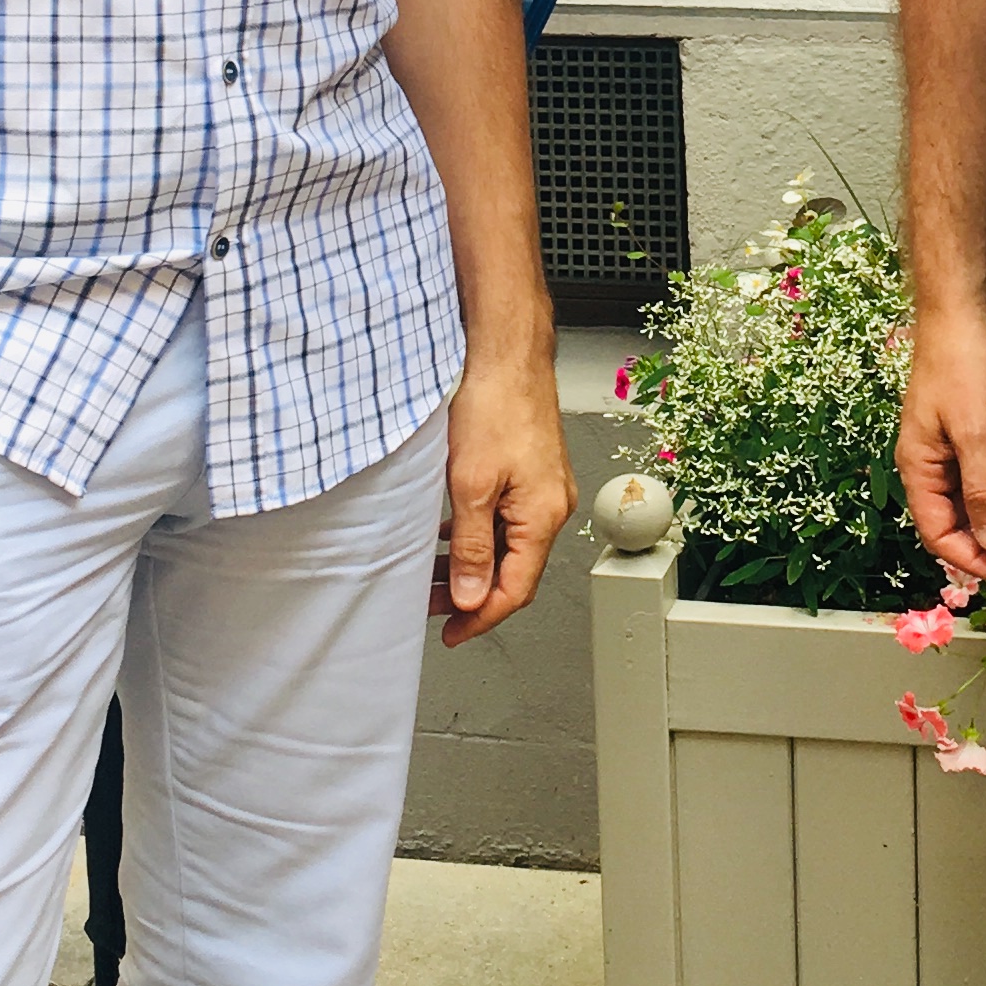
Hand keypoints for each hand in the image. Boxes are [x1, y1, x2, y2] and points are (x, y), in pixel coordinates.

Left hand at [432, 347, 574, 643]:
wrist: (507, 353)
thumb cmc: (496, 404)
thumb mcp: (470, 485)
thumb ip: (472, 547)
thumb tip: (473, 595)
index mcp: (543, 516)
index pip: (516, 590)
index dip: (481, 617)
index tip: (453, 633)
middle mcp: (551, 505)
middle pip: (514, 571)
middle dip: (473, 594)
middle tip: (435, 607)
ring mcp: (542, 488)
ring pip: (507, 545)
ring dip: (472, 564)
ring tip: (434, 575)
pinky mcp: (529, 472)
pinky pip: (505, 519)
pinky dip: (476, 535)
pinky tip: (448, 534)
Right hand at [898, 307, 985, 587]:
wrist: (968, 311)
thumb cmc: (961, 367)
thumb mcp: (975, 434)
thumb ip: (983, 492)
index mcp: (919, 471)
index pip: (942, 536)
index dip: (977, 561)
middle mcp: (933, 467)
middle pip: (967, 523)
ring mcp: (955, 450)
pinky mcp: (977, 434)